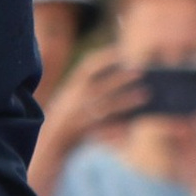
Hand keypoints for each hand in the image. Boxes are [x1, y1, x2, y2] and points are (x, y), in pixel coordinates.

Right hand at [28, 45, 141, 195]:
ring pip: (103, 108)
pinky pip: (102, 131)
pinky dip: (116, 129)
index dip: (105, 58)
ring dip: (124, 101)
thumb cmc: (71, 117)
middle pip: (99, 87)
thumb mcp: (75, 97)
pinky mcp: (80, 135)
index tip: (124, 52)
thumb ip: (94, 87)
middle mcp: (73, 101)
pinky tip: (131, 127)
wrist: (50, 143)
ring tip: (146, 96)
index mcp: (71, 88)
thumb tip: (127, 76)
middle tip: (142, 73)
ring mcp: (76, 118)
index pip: (88, 68)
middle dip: (120, 79)